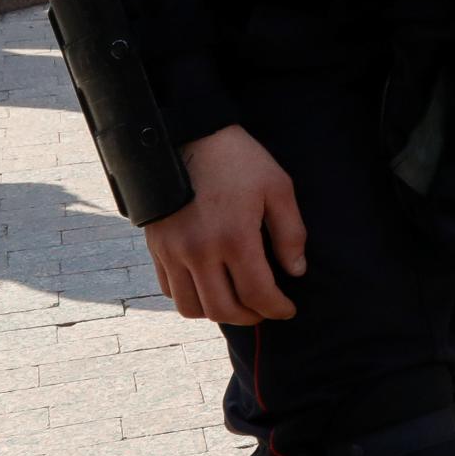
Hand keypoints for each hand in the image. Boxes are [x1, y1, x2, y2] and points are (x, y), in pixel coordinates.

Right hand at [144, 126, 306, 325]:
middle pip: (222, 309)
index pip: (257, 293)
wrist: (188, 138)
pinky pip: (168, 290)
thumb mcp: (277, 188)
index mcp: (235, 238)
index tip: (288, 310)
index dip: (276, 308)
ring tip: (238, 304)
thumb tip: (296, 271)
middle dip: (249, 317)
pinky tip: (209, 290)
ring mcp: (174, 252)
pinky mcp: (157, 248)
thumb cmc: (239, 161)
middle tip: (265, 311)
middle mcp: (200, 252)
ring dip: (217, 313)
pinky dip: (190, 299)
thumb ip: (290, 233)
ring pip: (191, 307)